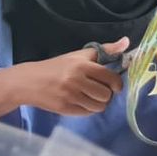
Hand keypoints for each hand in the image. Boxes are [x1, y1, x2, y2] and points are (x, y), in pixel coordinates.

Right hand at [0, 38, 126, 117]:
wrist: (29, 81)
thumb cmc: (57, 67)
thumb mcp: (79, 55)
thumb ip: (105, 50)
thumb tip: (127, 42)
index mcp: (82, 65)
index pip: (110, 78)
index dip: (116, 84)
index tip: (114, 85)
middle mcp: (76, 80)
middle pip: (106, 95)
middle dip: (106, 94)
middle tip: (99, 90)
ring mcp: (70, 96)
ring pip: (99, 106)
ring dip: (98, 103)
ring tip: (90, 97)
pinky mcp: (65, 109)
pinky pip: (88, 113)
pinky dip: (88, 109)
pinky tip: (81, 101)